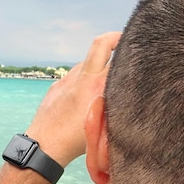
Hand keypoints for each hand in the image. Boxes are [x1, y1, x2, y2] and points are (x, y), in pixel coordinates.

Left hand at [25, 31, 120, 166]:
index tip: (138, 48)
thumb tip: (131, 96)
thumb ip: (117, 106)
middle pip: (100, 44)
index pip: (118, 57)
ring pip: (86, 61)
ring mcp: (66, 80)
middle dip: (115, 38)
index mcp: (97, 88)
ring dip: (98, 64)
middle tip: (125, 41)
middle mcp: (82, 79)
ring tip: (106, 77)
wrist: (44, 146)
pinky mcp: (56, 85)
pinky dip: (83, 78)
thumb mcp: (105, 127)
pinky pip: (74, 75)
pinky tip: (86, 93)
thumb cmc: (76, 142)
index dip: (129, 50)